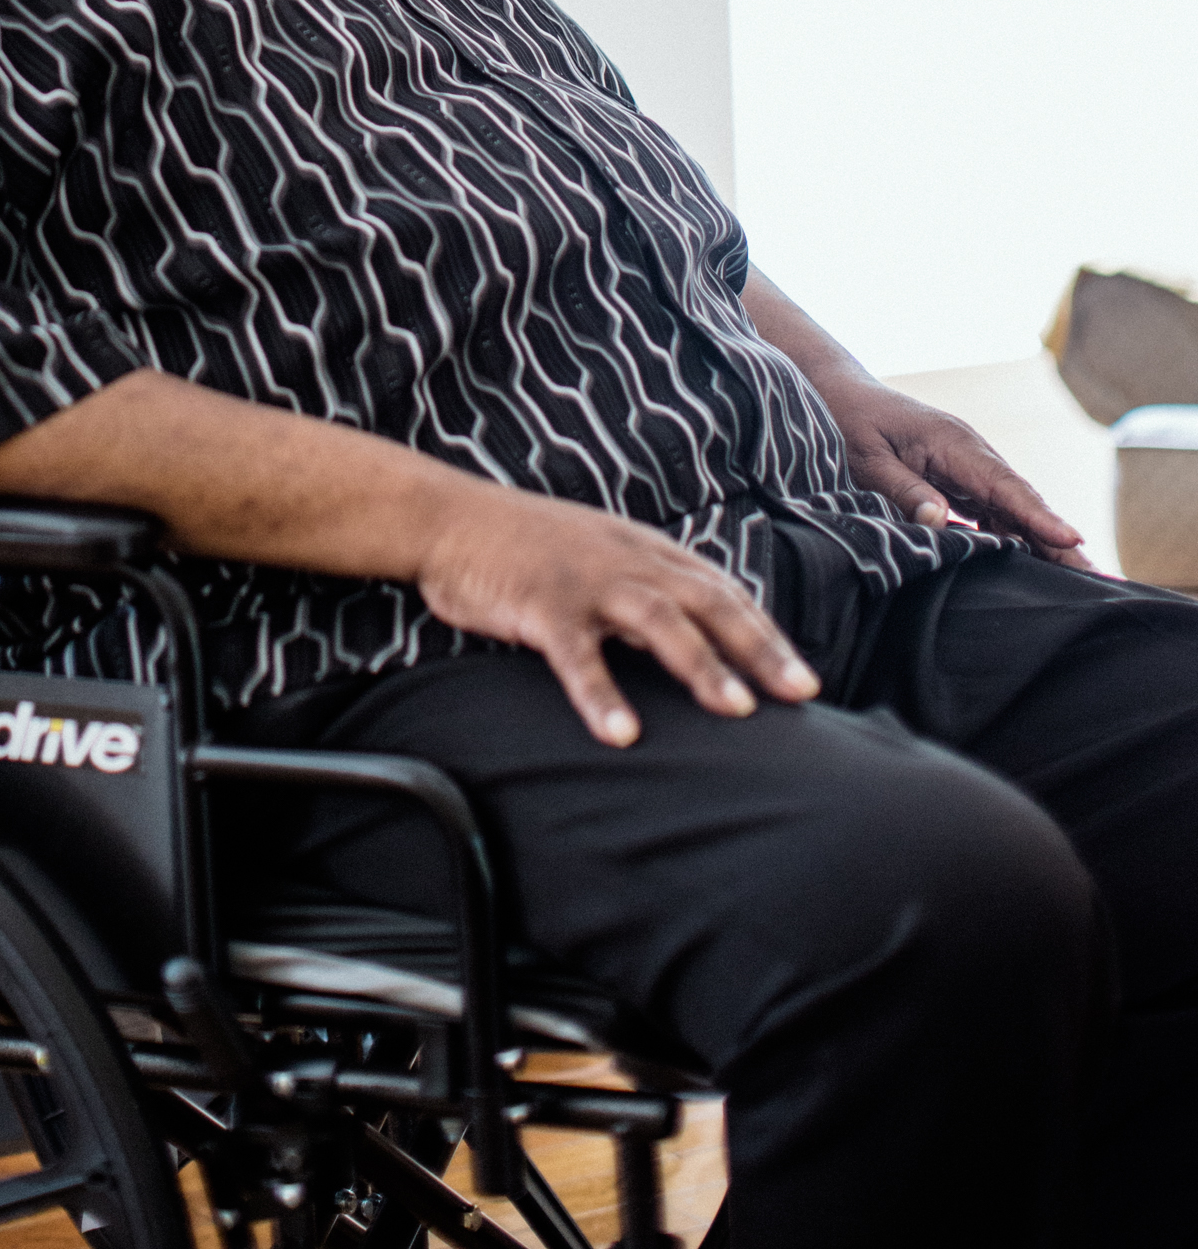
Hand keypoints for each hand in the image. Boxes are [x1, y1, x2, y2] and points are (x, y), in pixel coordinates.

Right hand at [414, 484, 820, 746]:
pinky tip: (623, 734)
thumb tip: (690, 637)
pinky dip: (602, 693)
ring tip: (735, 708)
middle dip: (758, 647)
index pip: (720, 591)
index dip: (764, 633)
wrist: (449, 518)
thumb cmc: (524, 546)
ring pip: (658, 619)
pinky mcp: (541, 603)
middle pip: (707, 601)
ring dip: (700, 664)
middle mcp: (626, 560)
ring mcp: (586, 580)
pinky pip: (578, 654)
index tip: (803, 678)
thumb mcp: (596, 554)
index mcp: (642, 550)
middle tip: (799, 693)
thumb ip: (642, 587)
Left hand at [813, 370, 1086, 565]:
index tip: (1071, 539)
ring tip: (1077, 580)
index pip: (1004, 485)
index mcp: (952, 443)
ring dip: (1042, 540)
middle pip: (1021, 499)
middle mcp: (970, 452)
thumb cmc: (849, 423)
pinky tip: (1031, 565)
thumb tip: (942, 522)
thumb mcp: (867, 459)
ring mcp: (967, 465)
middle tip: (1095, 577)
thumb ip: (903, 490)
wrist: (839, 393)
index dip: (1038, 515)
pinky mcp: (959, 478)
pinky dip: (1016, 535)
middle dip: (1058, 536)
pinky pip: (994, 510)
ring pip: (1013, 508)